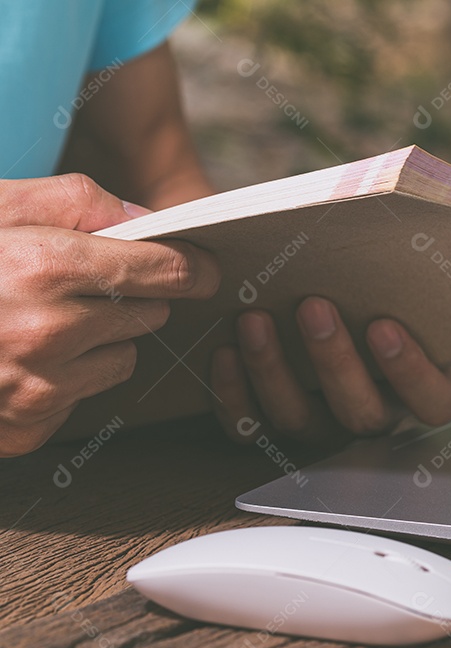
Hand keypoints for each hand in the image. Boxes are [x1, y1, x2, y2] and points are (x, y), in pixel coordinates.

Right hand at [0, 174, 220, 456]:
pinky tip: (24, 357)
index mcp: (45, 266)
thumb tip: (151, 219)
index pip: (162, 270)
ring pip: (123, 357)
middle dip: (136, 296)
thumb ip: (78, 201)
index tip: (207, 265)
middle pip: (149, 314)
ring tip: (44, 319)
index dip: (192, 265)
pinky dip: (70, 376)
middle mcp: (49, 330)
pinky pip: (86, 394)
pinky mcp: (27, 423)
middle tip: (90, 282)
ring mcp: (38, 384)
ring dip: (103, 339)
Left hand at [210, 298, 450, 445]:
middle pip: (360, 413)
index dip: (412, 373)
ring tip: (255, 319)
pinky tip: (224, 351)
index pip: (433, 401)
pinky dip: (233, 392)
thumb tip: (392, 223)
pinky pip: (249, 427)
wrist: (311, 302)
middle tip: (313, 306)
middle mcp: (370, 412)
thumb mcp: (393, 287)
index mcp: (417, 387)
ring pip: (297, 420)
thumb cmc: (367, 294)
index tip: (384, 326)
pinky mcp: (269, 428)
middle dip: (334, 361)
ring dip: (273, 371)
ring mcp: (320, 427)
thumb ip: (400, 278)